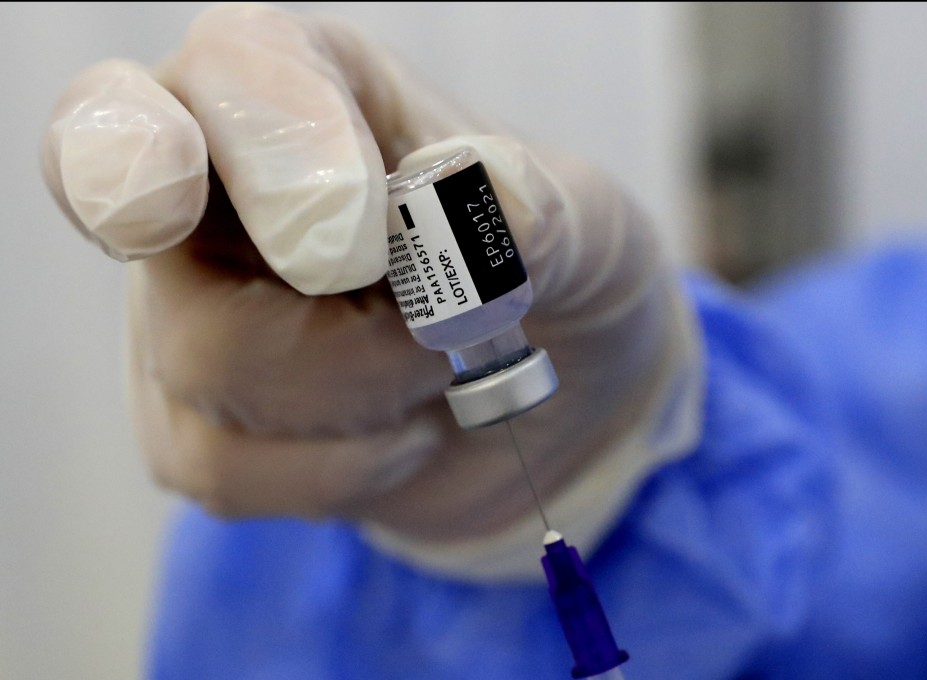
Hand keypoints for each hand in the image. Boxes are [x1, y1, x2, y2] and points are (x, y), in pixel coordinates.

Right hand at [41, 3, 702, 578]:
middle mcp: (223, 184)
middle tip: (338, 266)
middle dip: (193, 227)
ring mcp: (190, 303)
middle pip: (136, 189)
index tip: (365, 229)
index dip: (281, 140)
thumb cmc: (555, 271)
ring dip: (360, 388)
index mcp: (312, 88)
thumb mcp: (589, 229)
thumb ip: (542, 210)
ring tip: (435, 370)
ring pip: (207, 358)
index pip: (233, 68)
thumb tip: (472, 196)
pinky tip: (401, 437)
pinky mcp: (195, 415)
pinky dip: (340, 471)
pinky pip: (223, 467)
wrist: (552, 387)